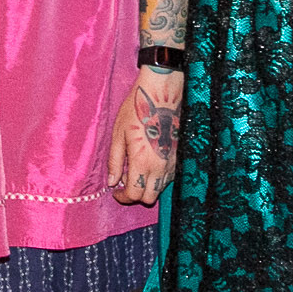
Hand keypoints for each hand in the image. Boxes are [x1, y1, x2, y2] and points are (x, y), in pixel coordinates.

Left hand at [108, 69, 181, 206]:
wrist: (162, 94)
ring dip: (147, 185)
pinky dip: (158, 177)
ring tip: (135, 167)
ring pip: (160, 188)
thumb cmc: (137, 110)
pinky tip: (149, 161)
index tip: (115, 191)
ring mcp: (173, 163)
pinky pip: (169, 177)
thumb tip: (112, 182)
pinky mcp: (180, 156)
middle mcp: (161, 167)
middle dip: (136, 194)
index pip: (135, 195)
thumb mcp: (118, 135)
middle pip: (149, 197)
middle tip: (125, 180)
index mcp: (143, 162)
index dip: (123, 197)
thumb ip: (115, 161)